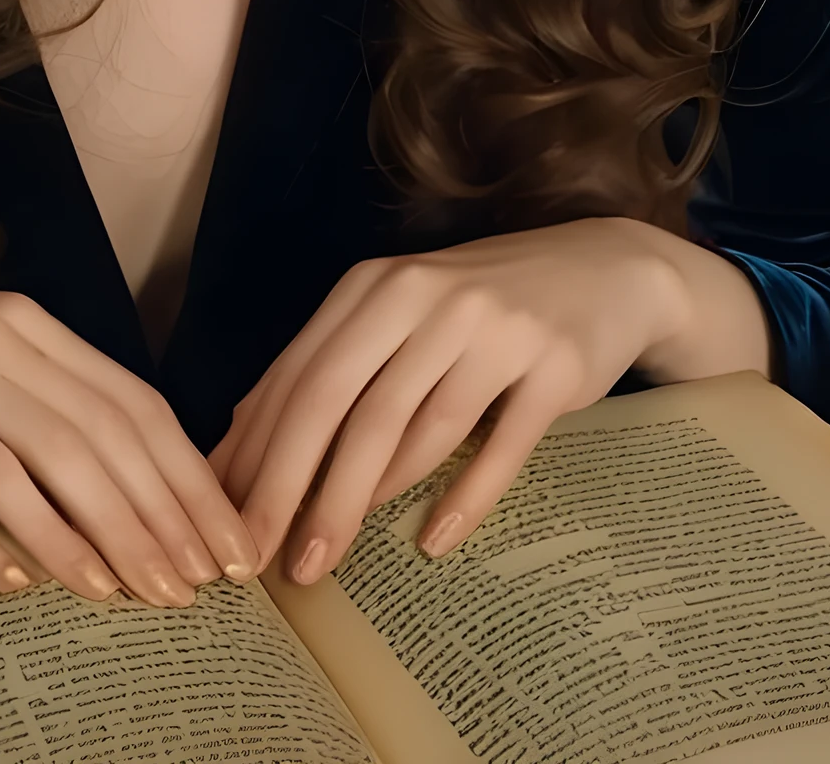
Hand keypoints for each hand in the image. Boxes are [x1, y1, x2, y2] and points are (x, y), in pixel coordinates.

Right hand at [0, 265, 256, 606]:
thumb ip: (39, 386)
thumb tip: (126, 469)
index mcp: (22, 322)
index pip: (129, 403)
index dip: (182, 474)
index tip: (219, 538)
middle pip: (93, 440)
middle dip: (153, 519)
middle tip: (191, 586)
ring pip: (29, 469)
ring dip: (85, 540)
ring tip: (127, 596)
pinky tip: (18, 585)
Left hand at [210, 217, 770, 582]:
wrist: (602, 269)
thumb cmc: (477, 305)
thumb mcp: (397, 314)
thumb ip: (328, 366)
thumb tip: (240, 442)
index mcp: (376, 286)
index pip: (301, 376)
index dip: (259, 452)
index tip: (226, 520)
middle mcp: (427, 298)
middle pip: (347, 405)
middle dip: (297, 488)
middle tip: (266, 561)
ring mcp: (493, 329)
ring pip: (415, 429)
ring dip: (363, 501)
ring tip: (325, 560)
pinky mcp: (552, 365)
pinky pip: (499, 445)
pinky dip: (463, 497)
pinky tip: (432, 541)